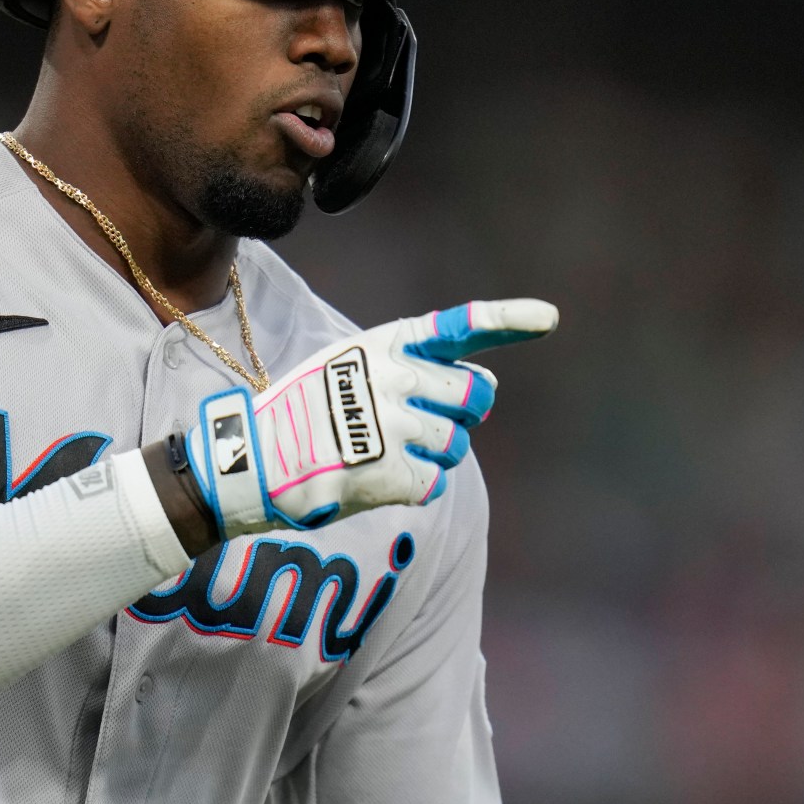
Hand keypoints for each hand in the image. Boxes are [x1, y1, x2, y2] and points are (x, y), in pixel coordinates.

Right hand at [182, 298, 557, 539]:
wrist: (255, 459)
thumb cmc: (303, 411)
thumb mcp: (348, 364)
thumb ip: (407, 366)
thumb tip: (475, 391)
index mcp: (387, 345)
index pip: (459, 326)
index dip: (508, 320)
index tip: (548, 318)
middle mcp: (398, 378)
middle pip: (477, 394)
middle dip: (464, 410)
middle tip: (429, 420)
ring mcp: (397, 425)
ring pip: (458, 444)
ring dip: (433, 453)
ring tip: (383, 452)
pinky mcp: (394, 472)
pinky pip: (435, 481)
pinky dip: (412, 486)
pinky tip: (375, 477)